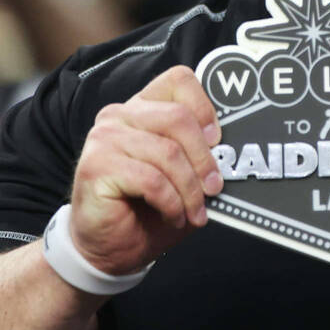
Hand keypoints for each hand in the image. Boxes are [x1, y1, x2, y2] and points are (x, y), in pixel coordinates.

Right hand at [68, 66, 222, 274]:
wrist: (109, 248)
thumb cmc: (148, 209)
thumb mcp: (184, 177)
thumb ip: (201, 155)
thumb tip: (233, 150)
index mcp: (143, 108)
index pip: (179, 81)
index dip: (205, 108)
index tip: (217, 141)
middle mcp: (120, 115)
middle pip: (178, 118)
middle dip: (204, 159)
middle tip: (214, 189)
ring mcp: (104, 138)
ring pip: (168, 153)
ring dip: (189, 190)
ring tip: (194, 212)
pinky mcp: (96, 166)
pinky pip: (151, 180)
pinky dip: (171, 203)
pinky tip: (173, 217)